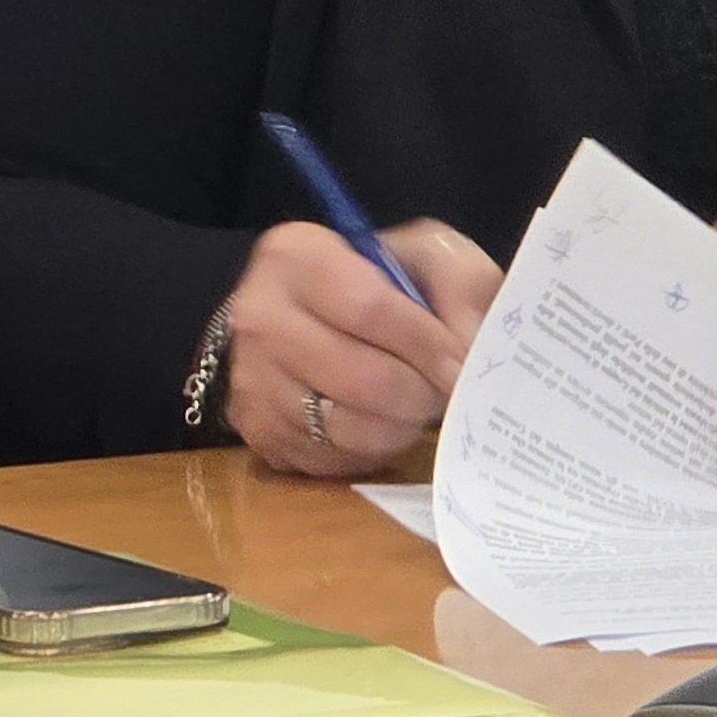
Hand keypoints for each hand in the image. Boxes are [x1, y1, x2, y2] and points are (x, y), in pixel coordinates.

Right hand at [223, 217, 498, 477]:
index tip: (461, 366)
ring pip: (349, 428)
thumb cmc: (383, 284)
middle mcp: (257, 315)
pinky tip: (376, 421)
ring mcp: (249, 377)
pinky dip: (368, 451)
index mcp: (294, 256)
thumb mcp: (429, 256)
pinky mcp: (256, 430)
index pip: (370, 308)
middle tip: (439, 392)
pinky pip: (331, 461)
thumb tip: (467, 347)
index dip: (428, 344)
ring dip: (398, 426)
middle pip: (362, 379)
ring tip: (410, 405)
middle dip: (420, 394)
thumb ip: (463, 283)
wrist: (321, 317)